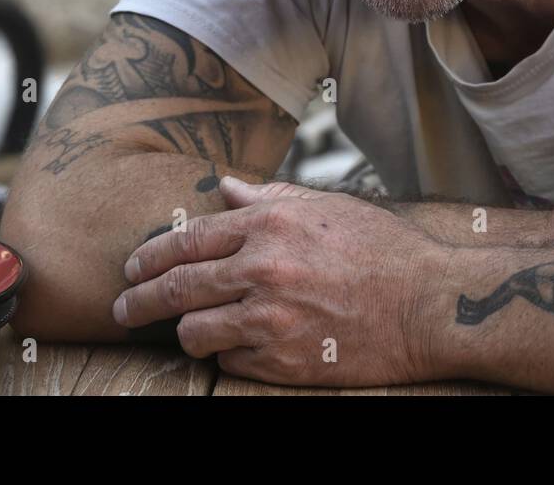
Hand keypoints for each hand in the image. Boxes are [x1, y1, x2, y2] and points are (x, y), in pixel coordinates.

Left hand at [113, 178, 449, 386]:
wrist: (430, 303)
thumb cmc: (385, 251)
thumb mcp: (329, 208)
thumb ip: (271, 200)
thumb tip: (229, 189)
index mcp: (271, 226)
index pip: (187, 240)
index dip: (149, 257)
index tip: (132, 268)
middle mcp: (263, 271)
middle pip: (175, 289)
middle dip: (138, 301)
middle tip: (123, 311)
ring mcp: (271, 319)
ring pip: (194, 332)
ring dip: (188, 333)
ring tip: (193, 331)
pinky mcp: (283, 361)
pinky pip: (230, 363)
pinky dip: (230, 356)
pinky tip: (244, 347)